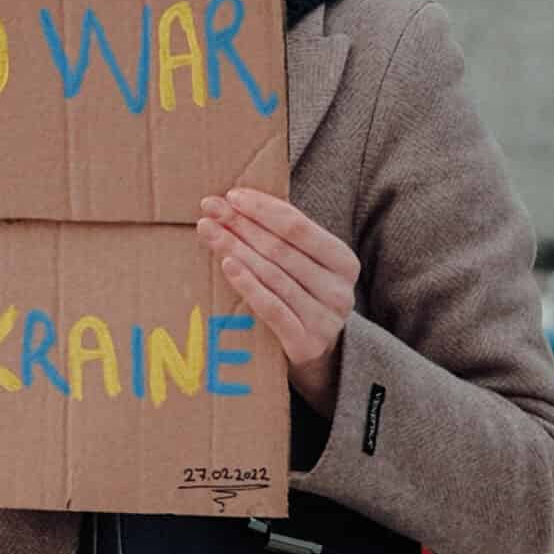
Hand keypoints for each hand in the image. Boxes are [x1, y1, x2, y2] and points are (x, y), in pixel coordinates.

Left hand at [196, 188, 359, 415]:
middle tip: (210, 209)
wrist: (320, 357)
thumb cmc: (303, 297)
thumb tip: (237, 201)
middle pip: (281, 249)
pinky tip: (227, 265)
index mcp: (344, 262)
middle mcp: (340, 290)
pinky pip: (272, 308)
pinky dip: (248, 285)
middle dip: (242, 225)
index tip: (231, 196)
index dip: (263, 208)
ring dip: (236, 249)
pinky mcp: (306, 344)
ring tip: (208, 232)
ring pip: (273, 275)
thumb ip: (286, 237)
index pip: (299, 226)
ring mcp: (325, 320)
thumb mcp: (306, 266)